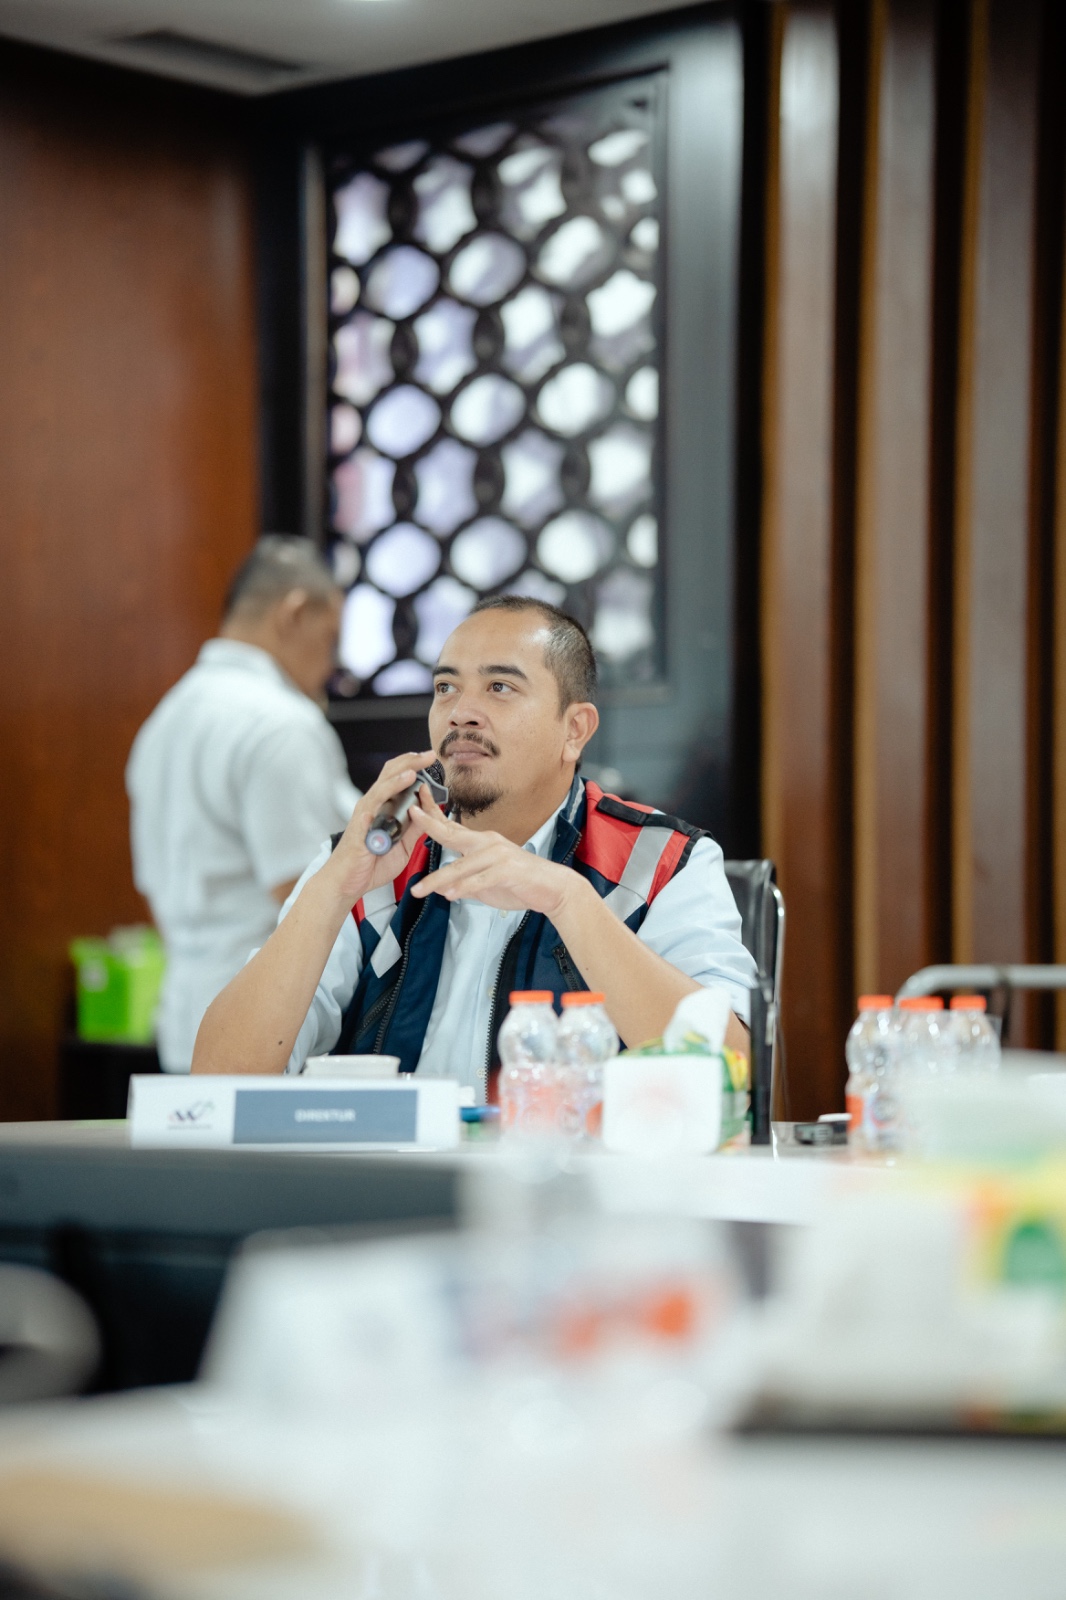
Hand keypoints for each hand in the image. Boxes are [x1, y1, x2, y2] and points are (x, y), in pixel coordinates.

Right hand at [323, 750, 437, 904]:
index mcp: (383, 808)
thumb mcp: (403, 846)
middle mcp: (374, 805)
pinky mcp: (363, 821)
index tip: (430, 761)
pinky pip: (378, 799)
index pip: (397, 779)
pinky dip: (393, 786)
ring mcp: (367, 811)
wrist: (347, 884)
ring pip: (386, 781)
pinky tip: (407, 779)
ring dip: (406, 767)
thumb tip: (431, 812)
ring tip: (422, 760)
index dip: (413, 767)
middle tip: (431, 755)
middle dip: (413, 761)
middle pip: (392, 773)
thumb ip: (415, 828)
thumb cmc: (370, 865)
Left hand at [409, 790, 582, 917]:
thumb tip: (444, 889)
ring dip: (438, 879)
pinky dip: (464, 888)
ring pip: (461, 866)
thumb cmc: (520, 882)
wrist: (552, 887)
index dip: (432, 815)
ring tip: (419, 890)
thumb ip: (465, 884)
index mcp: (481, 842)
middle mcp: (487, 843)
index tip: (414, 804)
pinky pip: (480, 880)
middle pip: (453, 834)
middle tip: (411, 814)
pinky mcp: (507, 870)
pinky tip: (450, 896)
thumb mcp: (486, 883)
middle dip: (430, 825)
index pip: (452, 827)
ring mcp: (497, 855)